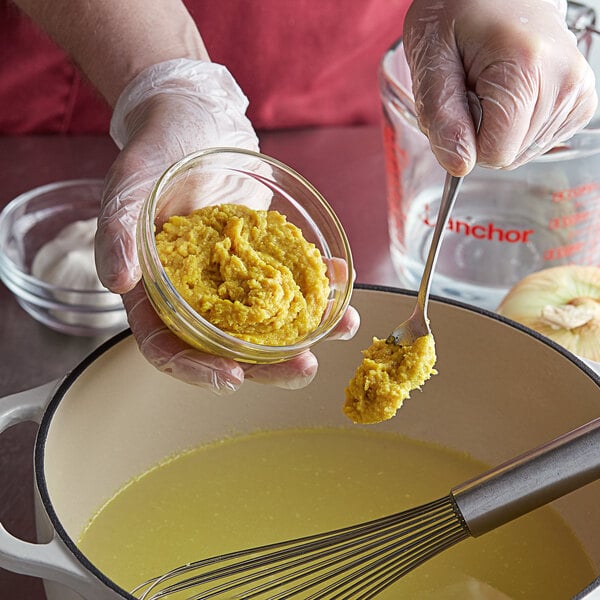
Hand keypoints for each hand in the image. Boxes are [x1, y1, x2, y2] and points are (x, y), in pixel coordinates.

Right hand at [95, 59, 358, 392]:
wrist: (196, 121)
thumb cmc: (156, 150)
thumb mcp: (129, 184)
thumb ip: (116, 230)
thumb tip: (115, 281)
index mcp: (157, 292)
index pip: (168, 346)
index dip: (196, 370)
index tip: (232, 378)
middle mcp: (197, 295)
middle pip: (228, 348)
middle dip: (268, 366)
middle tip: (304, 367)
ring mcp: (235, 279)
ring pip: (268, 323)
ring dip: (306, 332)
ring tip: (343, 328)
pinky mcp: (265, 257)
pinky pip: (292, 280)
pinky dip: (319, 284)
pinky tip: (341, 280)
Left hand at [403, 0, 597, 175]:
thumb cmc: (459, 13)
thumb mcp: (431, 58)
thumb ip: (440, 114)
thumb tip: (459, 165)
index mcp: (526, 68)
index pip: (494, 153)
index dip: (464, 138)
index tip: (460, 99)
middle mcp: (564, 81)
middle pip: (507, 156)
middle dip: (478, 133)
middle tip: (472, 88)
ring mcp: (577, 93)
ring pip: (519, 154)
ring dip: (494, 130)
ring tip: (489, 85)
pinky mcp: (579, 103)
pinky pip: (533, 144)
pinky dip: (513, 128)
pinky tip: (509, 93)